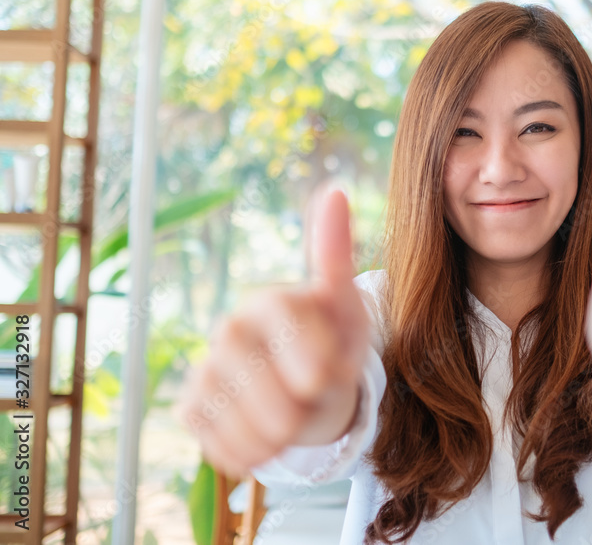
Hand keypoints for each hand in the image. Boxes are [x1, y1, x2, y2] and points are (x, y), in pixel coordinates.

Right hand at [178, 183, 371, 478]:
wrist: (315, 397)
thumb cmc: (334, 345)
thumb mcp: (347, 307)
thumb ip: (335, 255)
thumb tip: (333, 191)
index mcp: (269, 300)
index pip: (281, 320)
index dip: (308, 353)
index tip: (326, 374)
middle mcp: (230, 329)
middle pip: (258, 379)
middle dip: (299, 403)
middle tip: (315, 396)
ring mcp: (207, 369)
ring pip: (239, 418)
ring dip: (280, 432)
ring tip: (296, 414)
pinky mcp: (192, 407)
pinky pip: (219, 442)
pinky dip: (253, 451)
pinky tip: (267, 434)